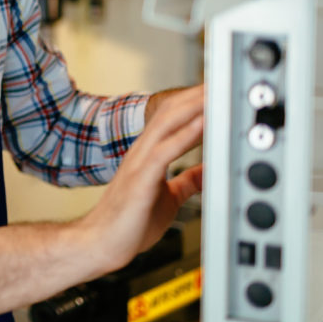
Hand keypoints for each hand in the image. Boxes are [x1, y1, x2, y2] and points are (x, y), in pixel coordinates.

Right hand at [79, 85, 204, 272]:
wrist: (101, 244)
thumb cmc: (128, 224)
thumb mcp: (168, 197)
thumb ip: (186, 181)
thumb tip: (205, 172)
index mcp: (148, 155)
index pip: (172, 117)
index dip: (194, 101)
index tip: (217, 88)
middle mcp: (142, 152)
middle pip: (170, 111)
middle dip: (196, 94)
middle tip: (221, 77)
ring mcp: (139, 162)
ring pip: (167, 123)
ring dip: (193, 106)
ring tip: (215, 91)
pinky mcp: (140, 178)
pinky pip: (166, 150)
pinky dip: (187, 135)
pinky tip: (203, 124)